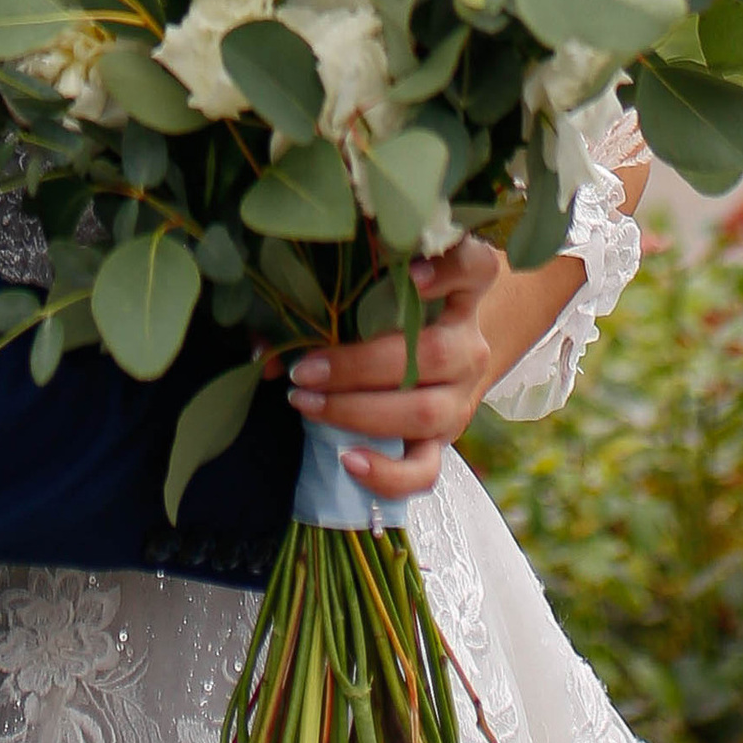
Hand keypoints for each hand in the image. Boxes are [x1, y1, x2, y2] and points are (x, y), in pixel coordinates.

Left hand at [273, 234, 502, 503]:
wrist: (444, 362)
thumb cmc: (395, 316)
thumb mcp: (374, 296)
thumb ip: (329, 304)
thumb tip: (266, 349)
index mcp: (459, 294)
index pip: (476, 269)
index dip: (449, 269)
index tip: (408, 272)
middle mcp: (468, 344)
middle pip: (433, 353)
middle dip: (360, 365)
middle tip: (306, 369)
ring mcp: (460, 396)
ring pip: (425, 411)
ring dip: (357, 411)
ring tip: (306, 405)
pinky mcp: (445, 440)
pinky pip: (425, 468)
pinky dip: (387, 473)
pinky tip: (348, 460)